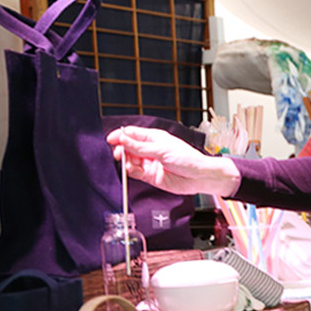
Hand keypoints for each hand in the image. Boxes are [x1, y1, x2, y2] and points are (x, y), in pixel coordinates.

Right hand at [107, 126, 240, 196]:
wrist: (199, 177)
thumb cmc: (188, 159)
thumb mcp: (162, 150)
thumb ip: (140, 147)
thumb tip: (122, 138)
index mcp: (154, 138)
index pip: (131, 134)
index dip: (120, 136)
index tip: (111, 140)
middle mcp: (150, 150)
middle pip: (128, 148)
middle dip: (122, 150)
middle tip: (119, 154)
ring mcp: (149, 163)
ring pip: (130, 161)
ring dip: (126, 162)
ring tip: (128, 164)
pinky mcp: (150, 176)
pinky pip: (135, 173)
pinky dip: (131, 171)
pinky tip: (133, 170)